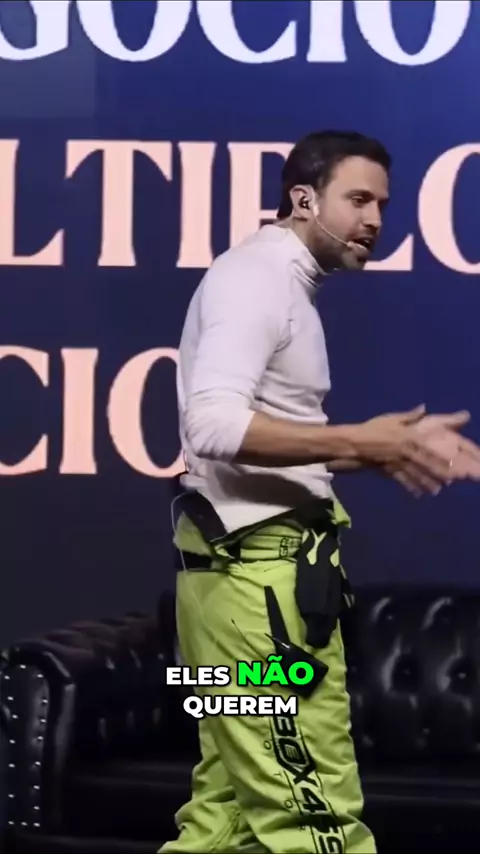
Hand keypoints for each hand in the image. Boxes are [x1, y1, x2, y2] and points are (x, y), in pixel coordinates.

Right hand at [355, 405, 469, 495]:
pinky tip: (418, 494)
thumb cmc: (372, 428)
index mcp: (406, 437)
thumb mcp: (391, 418)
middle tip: (449, 480)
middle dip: (436, 472)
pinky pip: (402, 480)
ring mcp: (397, 463)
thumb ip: (409, 416)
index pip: (427, 447)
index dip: (439, 455)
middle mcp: (404, 451)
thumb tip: (424, 407)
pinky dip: (410, 487)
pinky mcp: (389, 471)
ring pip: (415, 474)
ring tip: (437, 490)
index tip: (451, 461)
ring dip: (426, 482)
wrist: (355, 443)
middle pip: (424, 463)